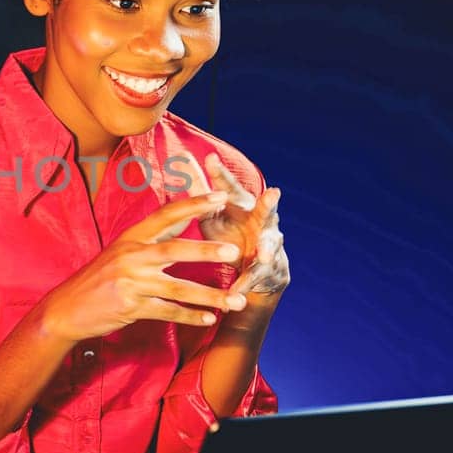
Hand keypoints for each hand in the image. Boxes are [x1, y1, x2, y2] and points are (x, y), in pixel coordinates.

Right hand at [38, 191, 243, 343]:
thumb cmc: (98, 279)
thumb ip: (150, 239)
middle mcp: (131, 257)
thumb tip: (181, 221)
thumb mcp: (120, 252)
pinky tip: (209, 320)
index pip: (166, 215)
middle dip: (206, 251)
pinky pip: (168, 311)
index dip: (194, 205)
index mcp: (131, 238)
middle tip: (235, 252)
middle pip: (175, 250)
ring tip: (237, 301)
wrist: (66, 309)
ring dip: (211, 295)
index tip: (221, 197)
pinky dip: (190, 317)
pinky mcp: (131, 307)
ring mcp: (131, 282)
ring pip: (179, 287)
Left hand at [174, 149, 288, 320]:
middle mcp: (260, 221)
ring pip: (269, 245)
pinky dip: (245, 284)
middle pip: (266, 209)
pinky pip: (255, 276)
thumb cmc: (230, 231)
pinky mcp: (266, 269)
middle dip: (269, 203)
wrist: (257, 266)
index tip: (209, 159)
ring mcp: (268, 244)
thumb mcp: (212, 212)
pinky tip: (237, 293)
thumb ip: (199, 190)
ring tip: (263, 255)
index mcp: (242, 205)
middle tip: (273, 193)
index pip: (229, 187)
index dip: (219, 174)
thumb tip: (179, 160)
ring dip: (267, 249)